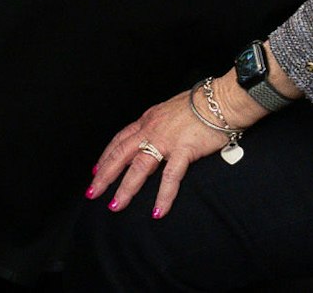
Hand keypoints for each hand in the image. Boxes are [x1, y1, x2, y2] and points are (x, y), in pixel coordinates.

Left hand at [87, 88, 232, 219]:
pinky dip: (163, 196)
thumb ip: (160, 123)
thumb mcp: (170, 109)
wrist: (220, 100)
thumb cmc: (201, 103)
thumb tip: (155, 133)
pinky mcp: (184, 150)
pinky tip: (157, 211)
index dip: (107, 156)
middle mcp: (152, 130)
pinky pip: (170, 177)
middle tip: (92, 192)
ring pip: (139, 167)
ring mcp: (166, 140)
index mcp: (148, 120)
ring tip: (115, 205)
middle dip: (105, 175)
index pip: (120, 139)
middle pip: (121, 154)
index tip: (96, 170)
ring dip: (126, 188)